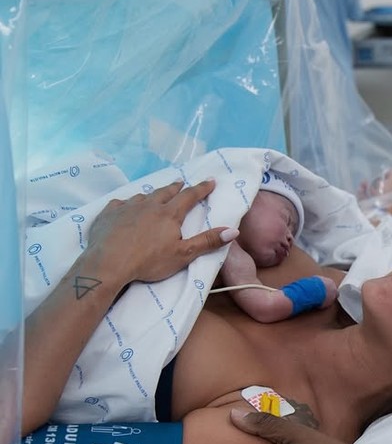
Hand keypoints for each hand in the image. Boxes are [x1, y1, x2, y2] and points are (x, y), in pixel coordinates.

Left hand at [86, 179, 233, 283]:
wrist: (108, 263)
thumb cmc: (149, 261)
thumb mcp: (183, 254)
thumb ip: (207, 242)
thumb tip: (233, 230)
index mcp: (169, 214)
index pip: (189, 196)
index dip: (201, 188)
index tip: (211, 180)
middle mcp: (149, 205)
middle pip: (166, 192)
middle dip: (176, 187)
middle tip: (181, 183)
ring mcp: (127, 207)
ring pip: (143, 196)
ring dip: (152, 195)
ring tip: (155, 196)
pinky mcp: (108, 214)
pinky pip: (120, 203)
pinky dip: (127, 203)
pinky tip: (126, 207)